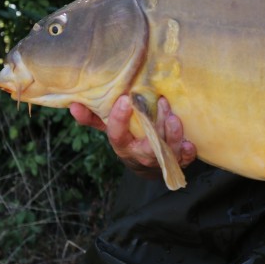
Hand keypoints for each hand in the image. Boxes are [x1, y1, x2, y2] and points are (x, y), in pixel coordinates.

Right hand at [69, 96, 196, 177]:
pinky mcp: (177, 162)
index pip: (116, 134)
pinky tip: (191, 143)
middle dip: (155, 127)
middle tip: (162, 103)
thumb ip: (94, 117)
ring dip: (172, 136)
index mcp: (122, 144)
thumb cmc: (129, 138)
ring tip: (174, 118)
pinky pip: (183, 160)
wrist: (147, 164)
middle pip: (146, 145)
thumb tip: (73, 104)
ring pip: (166, 152)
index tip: (126, 99)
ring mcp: (159, 160)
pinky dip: (187, 153)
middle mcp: (140, 154)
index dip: (119, 119)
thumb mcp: (111, 128)